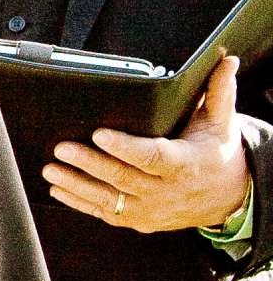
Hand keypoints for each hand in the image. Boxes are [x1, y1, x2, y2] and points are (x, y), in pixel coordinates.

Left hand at [43, 54, 252, 233]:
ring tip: (51, 170)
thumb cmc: (217, 153)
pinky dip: (80, 203)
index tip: (99, 134)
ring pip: (109, 200)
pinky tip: (59, 189)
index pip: (152, 157)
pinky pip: (107, 213)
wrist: (228, 197)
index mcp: (185, 164)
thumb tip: (226, 60)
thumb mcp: (222, 123)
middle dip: (89, 164)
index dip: (124, 148)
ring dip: (77, 185)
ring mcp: (152, 209)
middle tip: (62, 148)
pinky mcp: (140, 221)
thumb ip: (219, 91)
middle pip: (123, 178)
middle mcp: (167, 191)